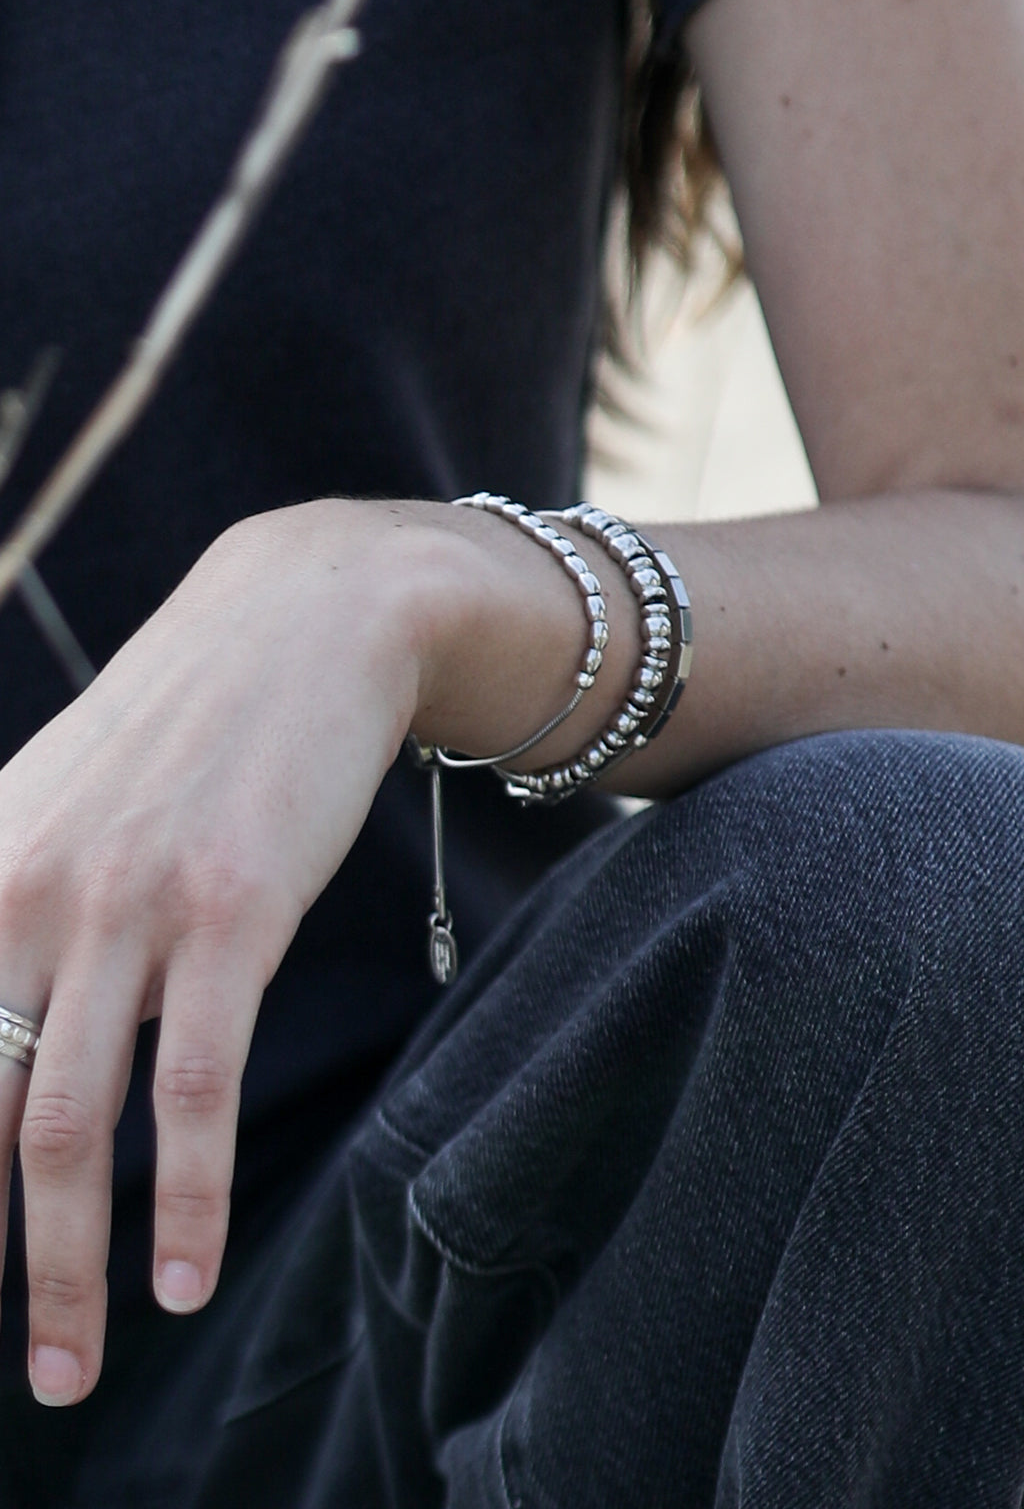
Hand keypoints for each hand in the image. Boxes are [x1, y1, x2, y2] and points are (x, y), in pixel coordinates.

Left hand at [0, 500, 426, 1404]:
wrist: (302, 622)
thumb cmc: (185, 724)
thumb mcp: (59, 801)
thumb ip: (11, 902)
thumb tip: (3, 1020)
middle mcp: (24, 896)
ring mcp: (127, 907)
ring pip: (71, 1124)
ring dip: (65, 1269)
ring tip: (68, 1371)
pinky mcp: (232, 916)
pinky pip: (196, 1084)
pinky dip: (186, 1196)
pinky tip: (184, 1276)